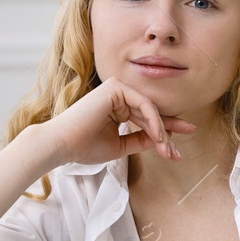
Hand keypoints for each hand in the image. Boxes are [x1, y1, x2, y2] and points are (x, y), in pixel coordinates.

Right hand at [25, 77, 195, 170]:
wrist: (61, 145)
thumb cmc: (84, 147)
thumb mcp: (120, 146)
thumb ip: (140, 140)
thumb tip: (164, 139)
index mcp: (117, 107)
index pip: (145, 119)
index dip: (162, 134)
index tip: (176, 151)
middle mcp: (118, 95)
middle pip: (151, 114)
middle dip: (166, 135)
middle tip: (178, 153)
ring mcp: (117, 89)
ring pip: (149, 110)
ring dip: (161, 131)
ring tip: (167, 150)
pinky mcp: (115, 87)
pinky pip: (143, 104)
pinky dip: (153, 121)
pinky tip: (159, 136)